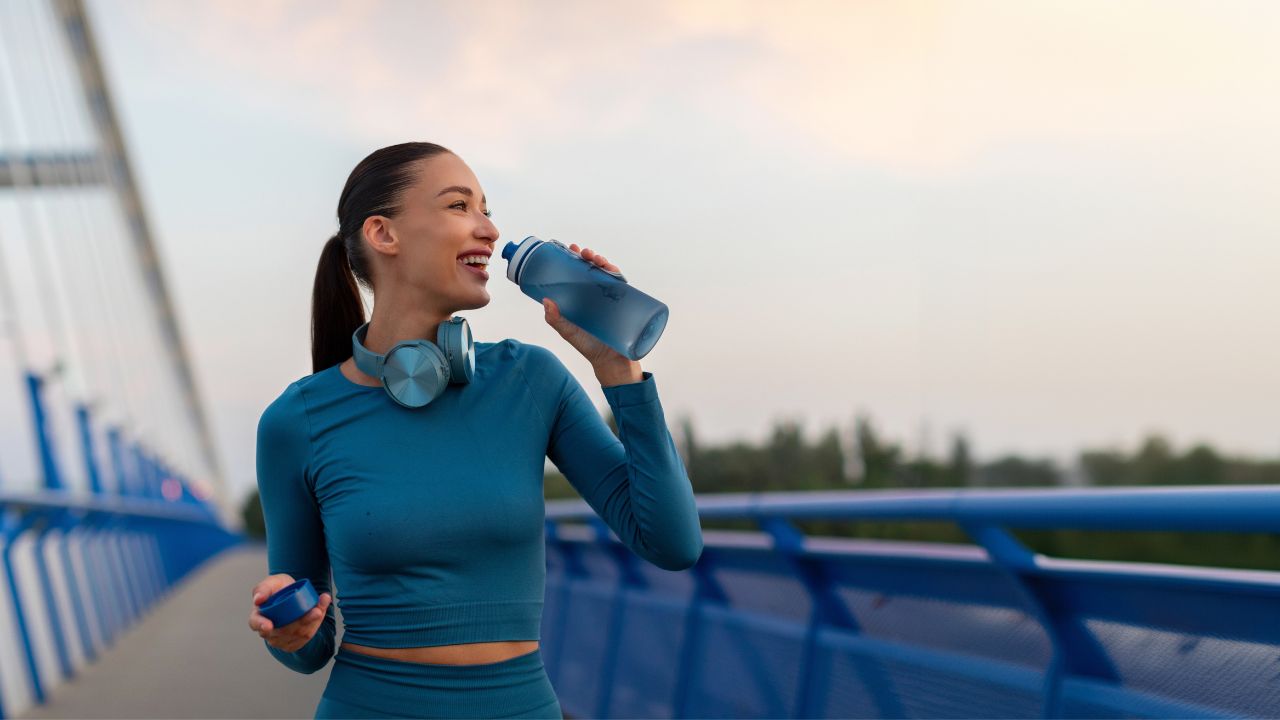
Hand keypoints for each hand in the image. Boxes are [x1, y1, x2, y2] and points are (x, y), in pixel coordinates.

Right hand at [248, 573, 332, 652]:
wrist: (293, 594)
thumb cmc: (279, 588)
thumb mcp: (272, 582)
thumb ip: (263, 588)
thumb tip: (258, 599)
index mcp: (258, 617)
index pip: (256, 623)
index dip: (261, 625)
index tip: (269, 626)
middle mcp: (268, 632)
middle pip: (285, 631)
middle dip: (302, 621)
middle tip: (316, 611)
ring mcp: (281, 639)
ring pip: (299, 634)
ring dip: (313, 621)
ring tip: (321, 608)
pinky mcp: (294, 643)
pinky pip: (306, 636)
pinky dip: (316, 624)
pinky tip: (321, 611)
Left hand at [542, 244, 631, 366]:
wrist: (612, 362)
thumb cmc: (588, 347)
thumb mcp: (568, 332)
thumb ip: (556, 320)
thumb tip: (546, 301)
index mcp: (583, 298)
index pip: (579, 274)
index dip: (575, 260)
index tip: (570, 249)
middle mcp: (597, 295)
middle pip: (594, 269)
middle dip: (589, 257)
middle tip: (582, 252)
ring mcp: (611, 298)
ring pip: (607, 274)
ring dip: (602, 261)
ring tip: (595, 258)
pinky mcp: (624, 303)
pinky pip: (622, 285)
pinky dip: (617, 274)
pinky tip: (611, 268)